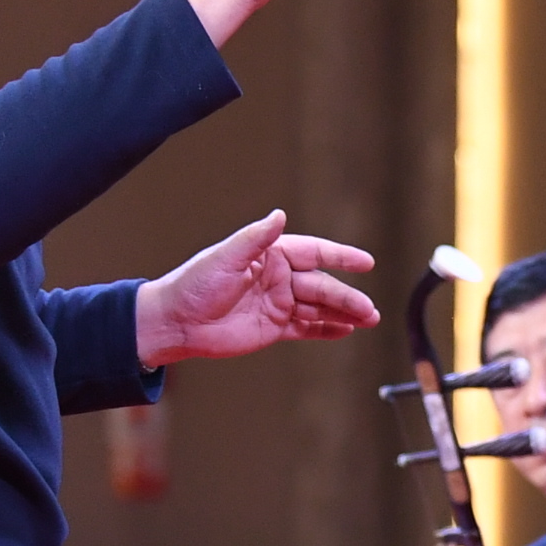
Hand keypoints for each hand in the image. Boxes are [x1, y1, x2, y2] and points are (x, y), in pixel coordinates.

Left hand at [134, 209, 379, 364]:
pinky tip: (346, 331)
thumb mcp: (225, 257)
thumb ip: (255, 238)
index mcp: (270, 256)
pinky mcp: (273, 327)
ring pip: (319, 307)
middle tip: (368, 310)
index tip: (366, 263)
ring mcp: (278, 303)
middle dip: (347, 297)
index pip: (313, 253)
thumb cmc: (195, 284)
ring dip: (344, 313)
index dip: (340, 257)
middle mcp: (278, 278)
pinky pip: (306, 328)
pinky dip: (326, 329)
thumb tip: (280, 215)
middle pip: (321, 285)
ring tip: (368, 320)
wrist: (176, 322)